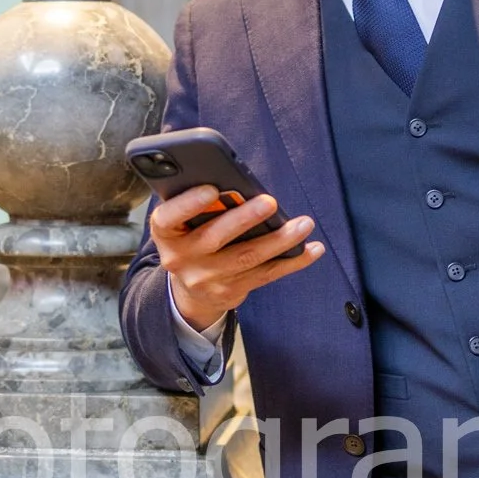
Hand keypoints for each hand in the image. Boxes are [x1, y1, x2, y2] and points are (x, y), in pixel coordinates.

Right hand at [150, 185, 322, 332]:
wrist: (188, 289)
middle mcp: (180, 259)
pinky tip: (312, 249)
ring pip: (247, 258)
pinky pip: (265, 275)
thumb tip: (237, 185)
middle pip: (215, 238)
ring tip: (304, 224)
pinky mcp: (229, 292)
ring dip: (280, 240)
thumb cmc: (191, 237)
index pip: (168, 217)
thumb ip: (199, 203)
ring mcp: (205, 279)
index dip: (189, 204)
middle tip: (270, 202)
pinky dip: (292, 261)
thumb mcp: (183, 221)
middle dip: (244, 218)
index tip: (211, 188)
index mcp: (166, 233)